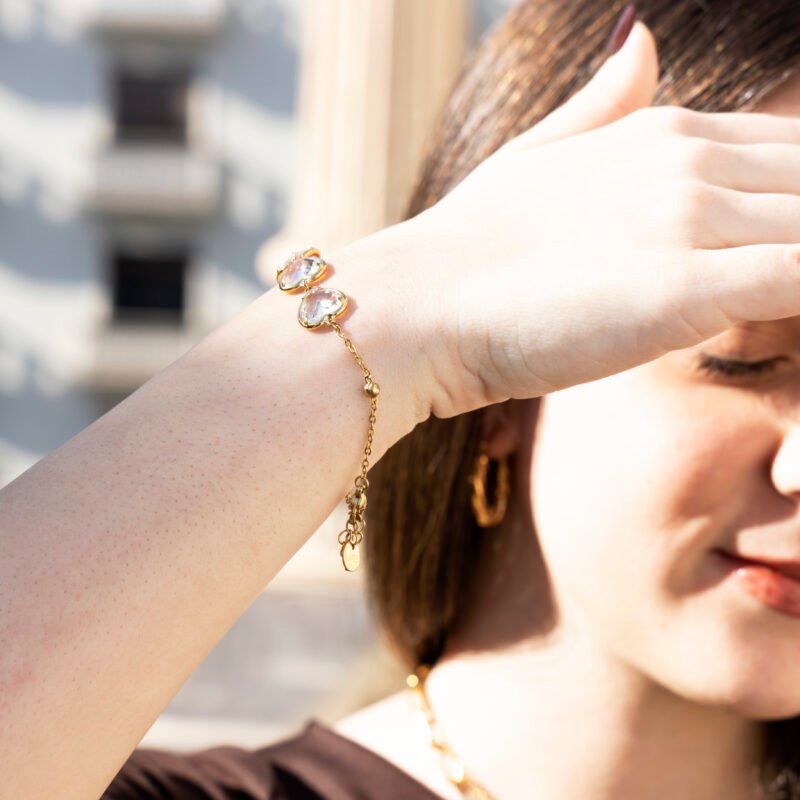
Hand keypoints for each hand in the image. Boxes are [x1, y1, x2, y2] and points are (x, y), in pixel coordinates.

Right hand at [409, 21, 799, 417]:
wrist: (416, 308)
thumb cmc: (466, 250)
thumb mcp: (537, 158)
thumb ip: (601, 103)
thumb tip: (641, 36)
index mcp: (662, 132)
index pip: (790, 156)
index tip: (783, 255)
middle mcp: (687, 161)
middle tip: (789, 282)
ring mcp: (688, 218)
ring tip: (791, 310)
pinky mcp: (686, 287)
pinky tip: (795, 337)